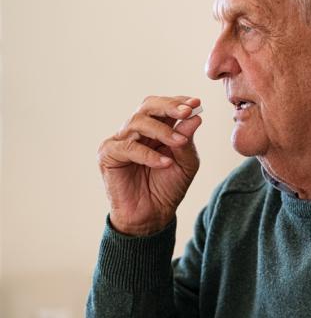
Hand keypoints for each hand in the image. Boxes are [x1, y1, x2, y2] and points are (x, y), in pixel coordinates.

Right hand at [97, 96, 201, 234]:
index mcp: (156, 128)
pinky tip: (164, 162)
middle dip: (168, 106)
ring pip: (138, 122)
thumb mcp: (186, 164)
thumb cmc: (168, 187)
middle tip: (186, 111)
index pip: (163, 106)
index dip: (178, 102)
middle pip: (148, 106)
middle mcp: (137, 131)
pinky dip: (148, 154)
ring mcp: (121, 140)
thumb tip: (195, 117)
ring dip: (162, 130)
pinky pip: (128, 147)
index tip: (196, 103)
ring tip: (178, 142)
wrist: (152, 215)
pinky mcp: (108, 154)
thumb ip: (187, 141)